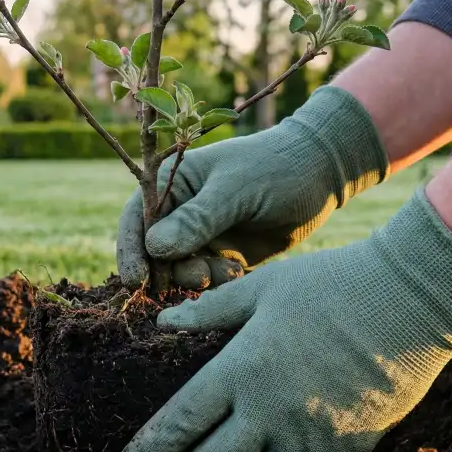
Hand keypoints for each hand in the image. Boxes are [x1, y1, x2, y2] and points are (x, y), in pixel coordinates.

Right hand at [117, 86, 388, 289]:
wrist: (321, 174)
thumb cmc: (275, 167)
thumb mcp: (235, 190)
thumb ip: (197, 219)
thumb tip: (154, 247)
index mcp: (172, 183)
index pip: (135, 218)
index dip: (130, 250)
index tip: (136, 281)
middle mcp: (179, 212)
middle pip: (153, 253)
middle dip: (170, 271)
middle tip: (201, 276)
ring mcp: (200, 236)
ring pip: (179, 271)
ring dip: (196, 278)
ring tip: (228, 271)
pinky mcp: (223, 256)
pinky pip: (207, 280)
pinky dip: (217, 283)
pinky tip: (240, 272)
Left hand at [120, 188, 451, 451]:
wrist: (413, 300)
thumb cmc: (333, 283)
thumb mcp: (263, 288)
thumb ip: (210, 310)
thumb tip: (165, 320)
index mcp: (243, 368)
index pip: (182, 421)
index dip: (151, 447)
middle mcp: (272, 411)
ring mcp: (311, 435)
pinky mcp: (346, 448)